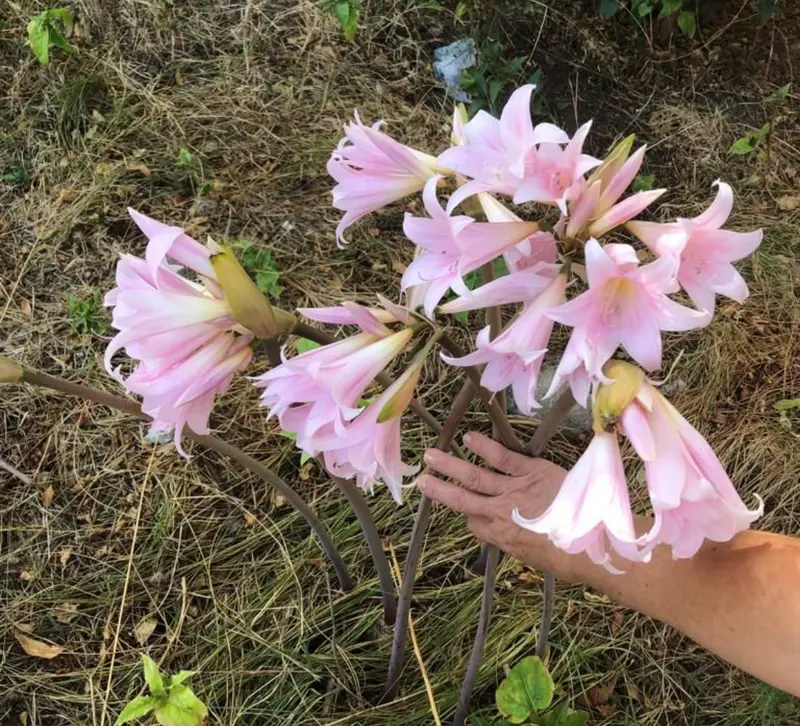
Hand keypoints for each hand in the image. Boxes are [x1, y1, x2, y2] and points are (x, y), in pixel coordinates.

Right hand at [417, 431, 576, 578]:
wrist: (595, 544)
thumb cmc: (571, 558)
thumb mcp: (537, 560)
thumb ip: (519, 543)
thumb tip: (511, 535)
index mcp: (502, 537)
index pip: (474, 524)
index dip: (469, 517)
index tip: (468, 513)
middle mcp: (501, 513)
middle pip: (463, 499)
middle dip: (439, 489)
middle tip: (421, 479)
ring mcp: (514, 490)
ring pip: (475, 476)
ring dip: (450, 465)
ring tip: (431, 455)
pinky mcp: (531, 472)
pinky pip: (503, 458)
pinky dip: (485, 447)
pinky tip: (468, 437)